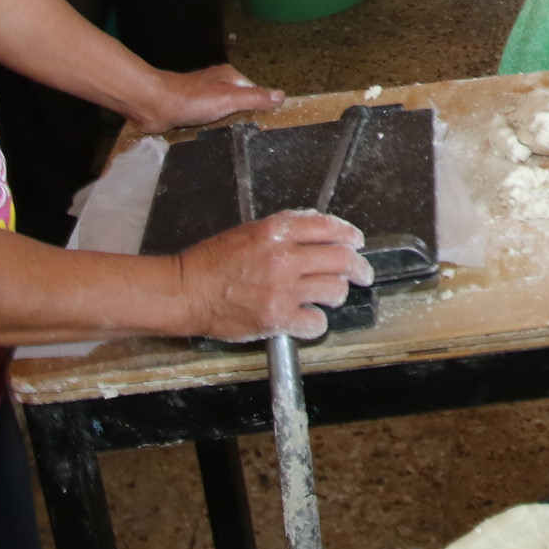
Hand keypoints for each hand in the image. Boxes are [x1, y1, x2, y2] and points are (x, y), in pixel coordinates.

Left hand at [128, 64, 283, 133]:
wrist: (154, 105)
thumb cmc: (193, 99)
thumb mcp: (230, 98)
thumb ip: (255, 98)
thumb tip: (281, 95)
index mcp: (228, 76)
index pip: (254, 91)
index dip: (262, 106)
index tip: (268, 124)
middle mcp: (216, 84)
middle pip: (239, 102)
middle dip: (244, 117)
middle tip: (254, 137)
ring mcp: (202, 98)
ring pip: (223, 113)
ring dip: (227, 125)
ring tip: (236, 142)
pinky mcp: (189, 111)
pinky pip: (208, 121)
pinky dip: (212, 130)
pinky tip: (215, 141)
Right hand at [179, 210, 372, 341]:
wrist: (186, 292)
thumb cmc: (211, 262)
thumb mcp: (249, 231)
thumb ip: (284, 229)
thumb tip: (315, 226)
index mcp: (277, 231)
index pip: (329, 228)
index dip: (349, 235)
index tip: (356, 243)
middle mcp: (284, 257)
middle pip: (341, 260)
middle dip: (359, 268)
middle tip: (363, 274)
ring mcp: (282, 289)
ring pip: (334, 290)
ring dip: (337, 294)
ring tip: (329, 297)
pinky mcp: (277, 318)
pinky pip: (315, 322)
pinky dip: (316, 323)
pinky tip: (308, 320)